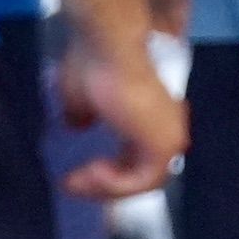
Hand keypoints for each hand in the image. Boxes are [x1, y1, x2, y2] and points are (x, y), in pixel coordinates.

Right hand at [58, 27, 186, 200]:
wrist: (108, 51)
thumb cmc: (95, 66)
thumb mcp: (80, 97)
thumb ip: (83, 116)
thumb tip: (78, 126)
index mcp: (153, 116)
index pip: (137, 159)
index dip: (108, 174)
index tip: (73, 175)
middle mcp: (167, 127)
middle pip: (140, 175)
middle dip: (102, 185)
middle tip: (69, 184)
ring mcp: (169, 137)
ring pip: (140, 183)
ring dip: (104, 187)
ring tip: (73, 180)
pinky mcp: (164, 146)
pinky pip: (140, 182)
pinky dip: (113, 184)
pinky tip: (91, 172)